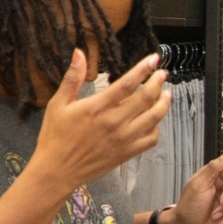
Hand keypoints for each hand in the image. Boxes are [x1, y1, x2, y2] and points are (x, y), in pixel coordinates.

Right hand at [28, 51, 167, 194]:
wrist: (58, 170)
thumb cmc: (55, 136)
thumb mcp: (57, 104)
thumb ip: (72, 78)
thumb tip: (79, 53)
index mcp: (98, 107)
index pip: (127, 83)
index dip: (143, 69)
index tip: (154, 59)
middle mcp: (115, 122)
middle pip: (146, 98)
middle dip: (158, 83)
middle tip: (163, 74)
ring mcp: (124, 139)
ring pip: (154, 118)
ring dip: (164, 103)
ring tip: (167, 93)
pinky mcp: (128, 153)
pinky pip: (151, 139)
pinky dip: (157, 127)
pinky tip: (155, 120)